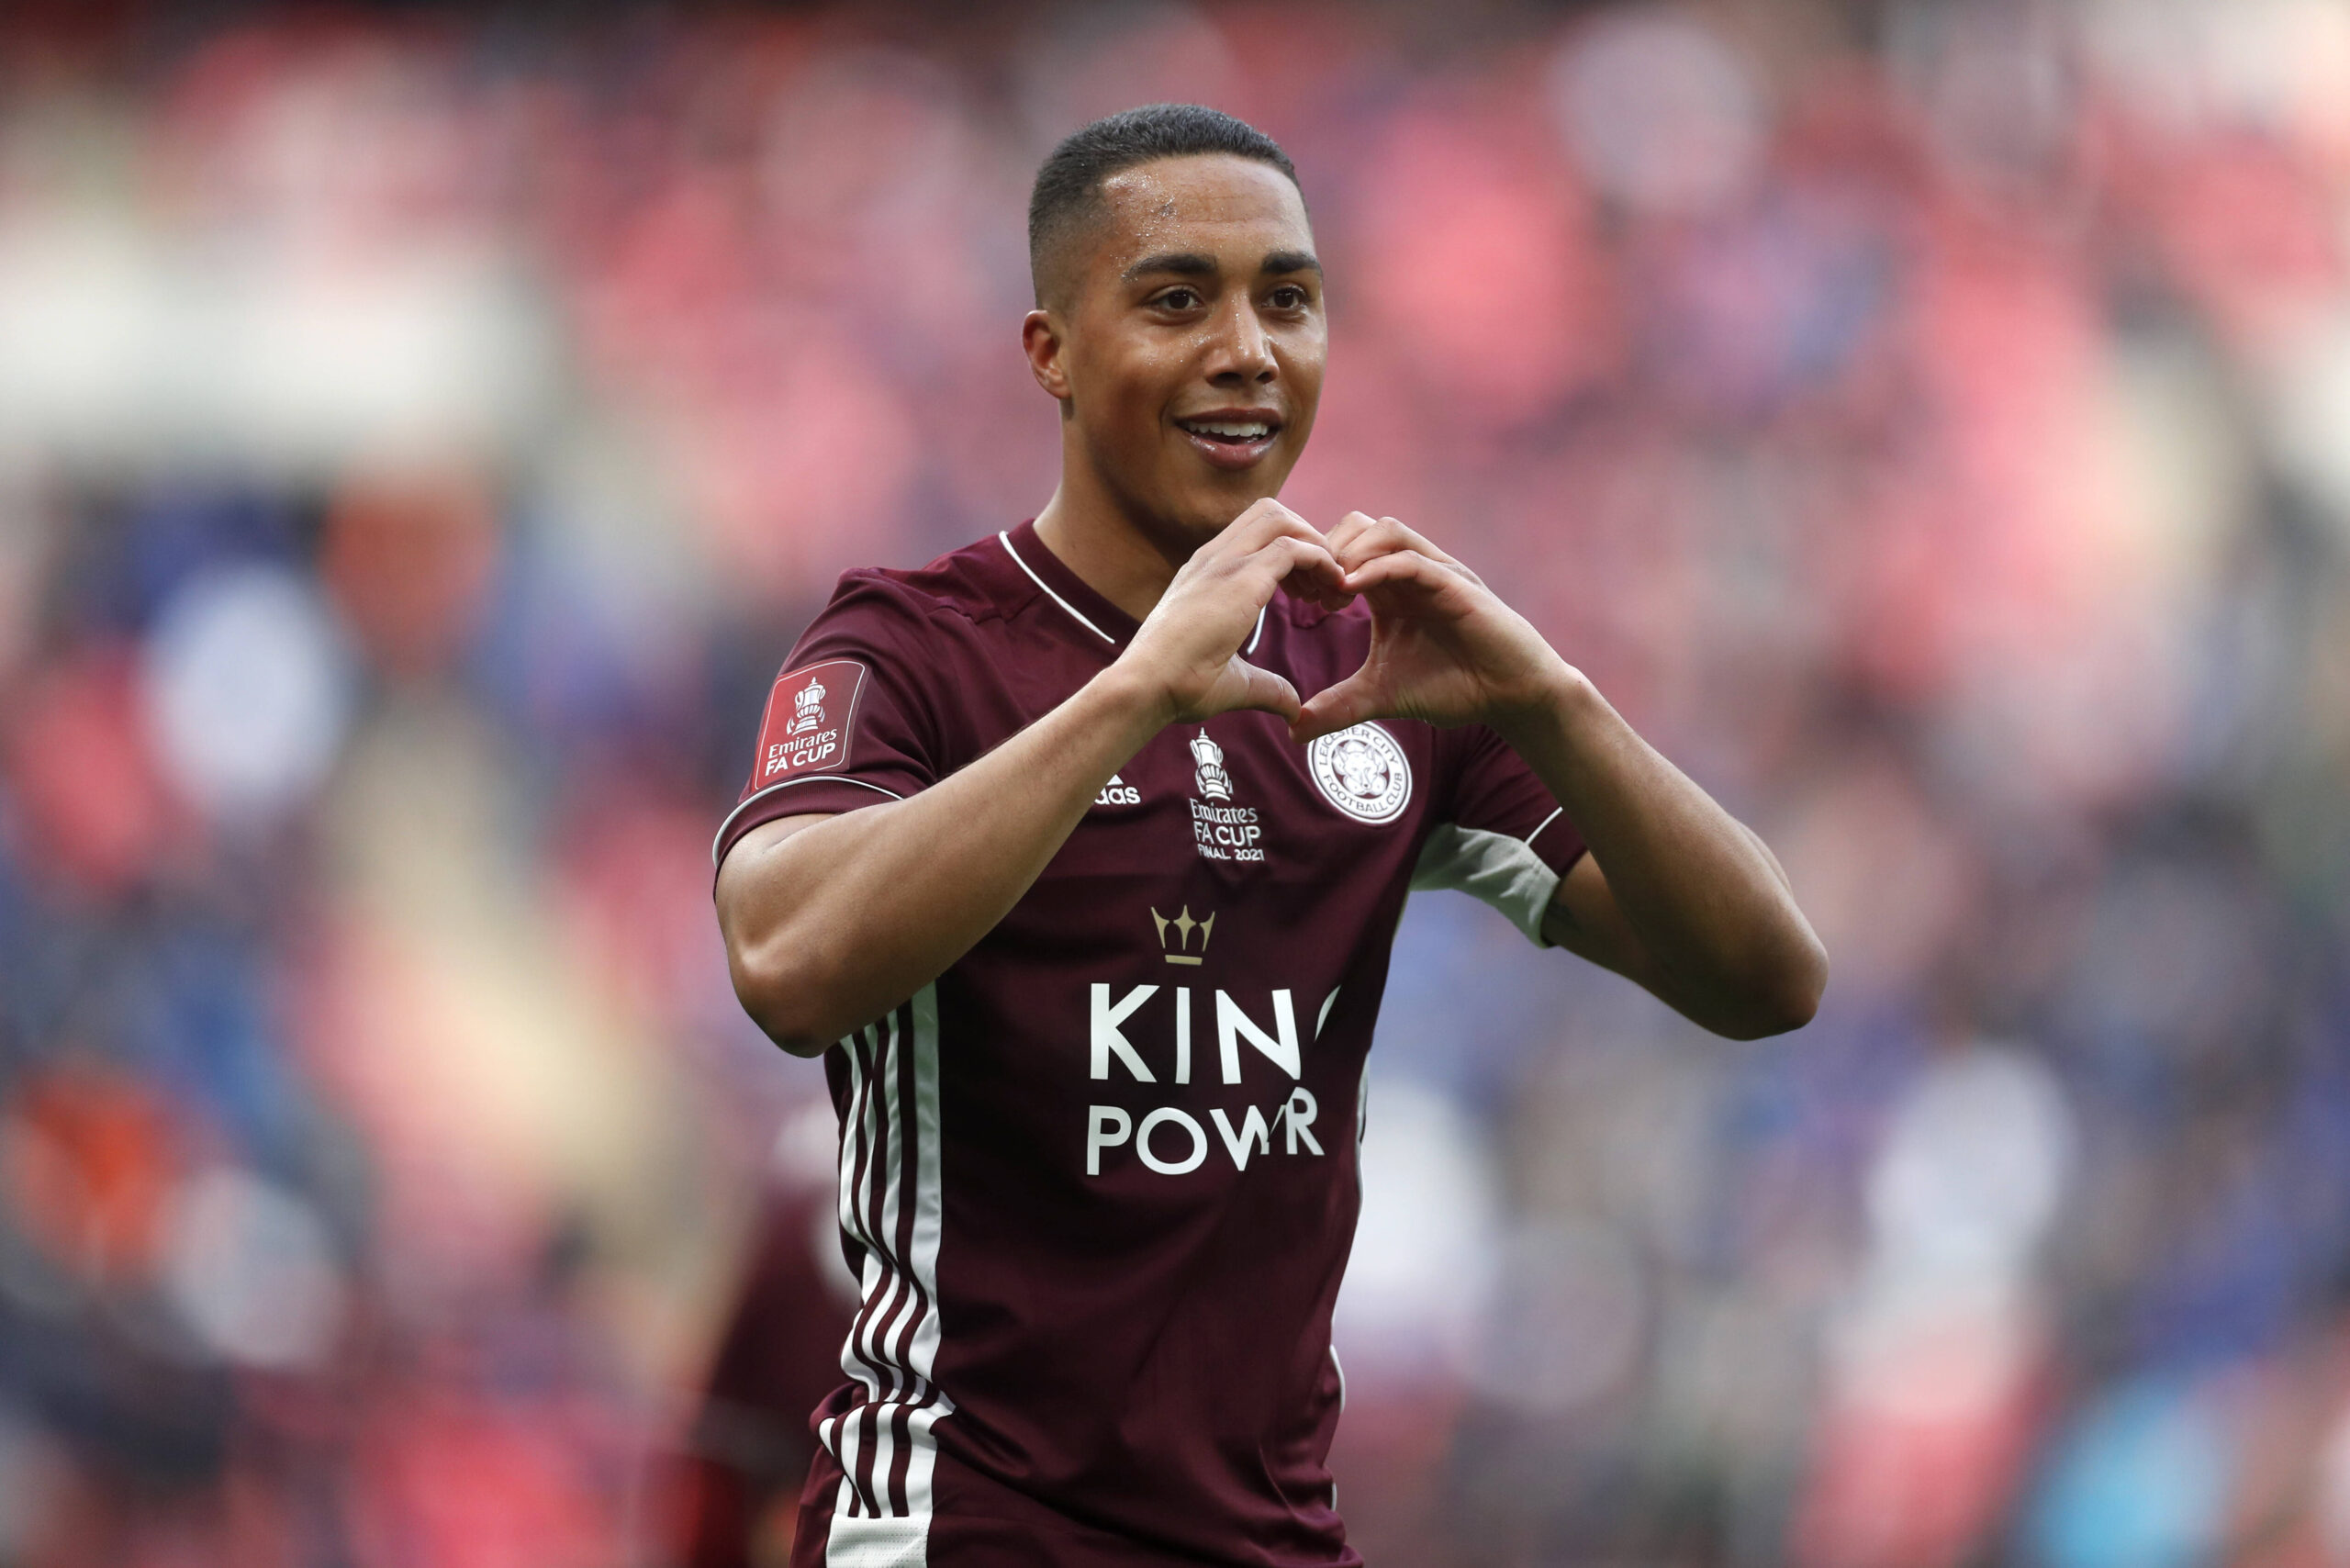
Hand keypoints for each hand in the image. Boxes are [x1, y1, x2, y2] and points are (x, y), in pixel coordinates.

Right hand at [1117, 499, 1351, 726]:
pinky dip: (1322, 561)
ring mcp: (1224, 563)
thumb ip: (1267, 687)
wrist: (1145, 687)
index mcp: (1205, 573)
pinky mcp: (1240, 578)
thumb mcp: (1232, 681)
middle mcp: (1214, 558)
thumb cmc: (1176, 687)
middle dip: (1306, 537)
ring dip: (1316, 545)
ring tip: (1331, 587)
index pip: (1254, 534)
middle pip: (1271, 513)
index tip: (1306, 594)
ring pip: (1282, 520)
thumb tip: (1293, 708)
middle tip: (1322, 585)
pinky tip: (1333, 589)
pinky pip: (1294, 547)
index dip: (1290, 553)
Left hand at [1292, 513, 1572, 741]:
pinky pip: (1412, 559)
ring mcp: (1434, 571)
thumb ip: (1338, 707)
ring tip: (1330, 591)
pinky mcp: (1456, 583)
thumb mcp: (1381, 696)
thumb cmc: (1452, 686)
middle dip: (1324, 551)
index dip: (1311, 566)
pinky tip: (1352, 591)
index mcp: (1387, 588)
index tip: (1293, 599)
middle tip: (1307, 592)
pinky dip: (1378, 567)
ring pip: (1384, 529)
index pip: (1340, 550)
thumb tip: (1293, 730)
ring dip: (1350, 551)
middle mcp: (1408, 571)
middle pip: (1355, 525)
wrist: (1509, 695)